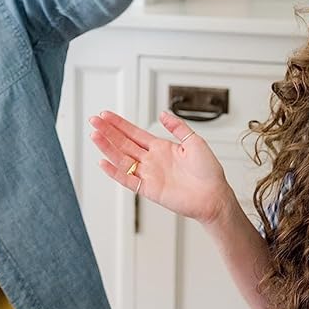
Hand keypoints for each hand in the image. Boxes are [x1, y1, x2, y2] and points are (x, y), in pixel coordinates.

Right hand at [89, 110, 233, 226]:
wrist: (214, 195)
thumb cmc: (208, 171)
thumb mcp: (194, 141)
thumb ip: (178, 127)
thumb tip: (163, 114)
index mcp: (161, 147)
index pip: (134, 133)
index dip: (119, 124)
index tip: (106, 115)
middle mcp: (151, 160)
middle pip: (123, 143)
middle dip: (108, 131)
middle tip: (94, 120)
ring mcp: (148, 174)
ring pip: (122, 159)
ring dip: (108, 147)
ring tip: (95, 135)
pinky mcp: (148, 189)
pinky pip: (127, 180)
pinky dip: (115, 172)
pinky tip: (104, 162)